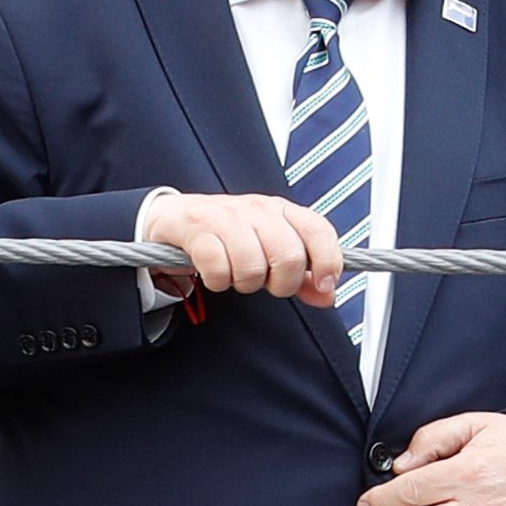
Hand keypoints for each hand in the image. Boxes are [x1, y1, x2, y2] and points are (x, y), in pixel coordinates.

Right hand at [140, 192, 339, 305]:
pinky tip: (215, 272)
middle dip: (281, 283)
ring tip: (237, 274)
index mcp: (283, 211)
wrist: (178, 217)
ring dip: (245, 283)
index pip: (319, 231)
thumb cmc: (231, 235)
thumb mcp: (270, 250)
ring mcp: (228, 217)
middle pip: (289, 256)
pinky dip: (218, 281)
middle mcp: (259, 210)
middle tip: (266, 282)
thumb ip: (302, 275)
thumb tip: (327, 295)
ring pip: (253, 266)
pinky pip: (218, 269)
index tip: (325, 285)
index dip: (328, 261)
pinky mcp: (198, 228)